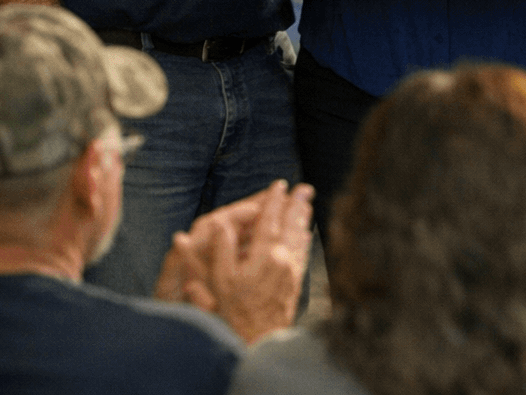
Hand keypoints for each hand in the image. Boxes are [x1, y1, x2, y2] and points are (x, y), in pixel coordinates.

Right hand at [153, 180, 314, 344]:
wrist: (258, 341)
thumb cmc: (235, 312)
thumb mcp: (219, 280)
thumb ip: (220, 249)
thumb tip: (218, 222)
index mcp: (264, 255)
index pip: (270, 220)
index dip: (274, 201)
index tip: (279, 185)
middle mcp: (283, 260)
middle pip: (291, 225)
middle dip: (297, 205)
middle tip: (305, 188)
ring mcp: (292, 273)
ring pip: (299, 239)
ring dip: (303, 220)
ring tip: (307, 205)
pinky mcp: (295, 285)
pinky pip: (302, 256)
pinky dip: (305, 242)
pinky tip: (307, 236)